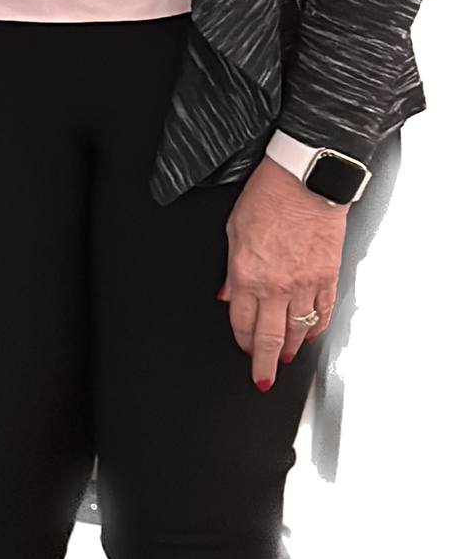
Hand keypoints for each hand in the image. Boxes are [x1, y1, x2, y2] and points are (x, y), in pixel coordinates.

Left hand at [220, 155, 346, 389]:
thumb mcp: (233, 231)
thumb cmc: (267, 197)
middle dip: (264, 364)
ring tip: (284, 359)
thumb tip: (228, 295)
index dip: (242, 343)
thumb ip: (231, 269)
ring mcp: (306, 284)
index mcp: (247, 274)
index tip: (242, 352)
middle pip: (269, 338)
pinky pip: (324, 312)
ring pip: (298, 330)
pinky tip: (310, 336)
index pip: (242, 323)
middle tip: (262, 378)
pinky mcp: (329, 276)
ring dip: (290, 349)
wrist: (306, 180)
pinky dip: (316, 328)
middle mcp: (277, 286)